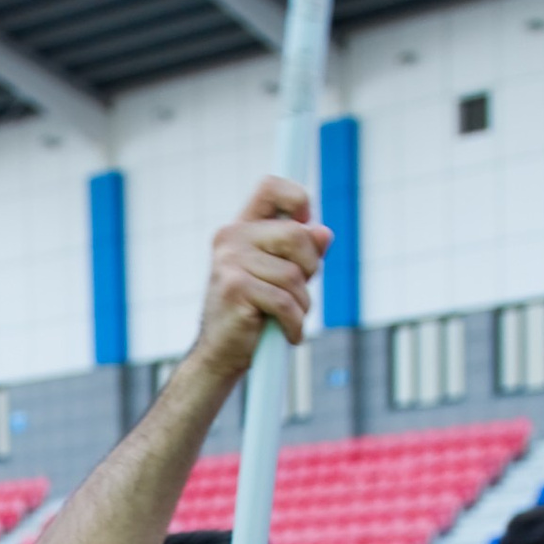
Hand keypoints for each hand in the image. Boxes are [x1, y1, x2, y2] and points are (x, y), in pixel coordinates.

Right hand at [195, 178, 329, 379]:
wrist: (220, 355)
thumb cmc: (253, 316)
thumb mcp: (282, 278)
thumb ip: (302, 253)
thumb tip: (323, 232)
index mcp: (241, 230)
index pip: (270, 188)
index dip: (297, 198)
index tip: (305, 225)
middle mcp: (231, 239)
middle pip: (296, 235)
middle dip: (310, 268)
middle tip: (298, 292)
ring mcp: (229, 262)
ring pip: (293, 274)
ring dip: (302, 304)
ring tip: (288, 318)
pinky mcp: (235, 288)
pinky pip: (285, 301)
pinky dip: (295, 324)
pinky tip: (289, 335)